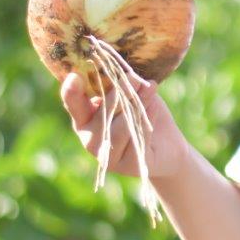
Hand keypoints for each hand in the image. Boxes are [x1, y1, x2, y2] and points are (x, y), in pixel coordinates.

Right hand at [60, 71, 183, 178]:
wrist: (167, 146)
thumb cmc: (144, 114)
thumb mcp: (131, 95)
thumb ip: (122, 87)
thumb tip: (126, 75)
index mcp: (84, 118)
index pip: (73, 104)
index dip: (71, 92)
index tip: (74, 77)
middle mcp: (90, 138)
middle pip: (104, 111)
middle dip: (121, 91)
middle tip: (136, 77)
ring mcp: (107, 155)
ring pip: (122, 124)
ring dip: (138, 102)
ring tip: (151, 87)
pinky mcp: (128, 165)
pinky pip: (138, 136)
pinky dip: (148, 117)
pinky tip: (154, 106)